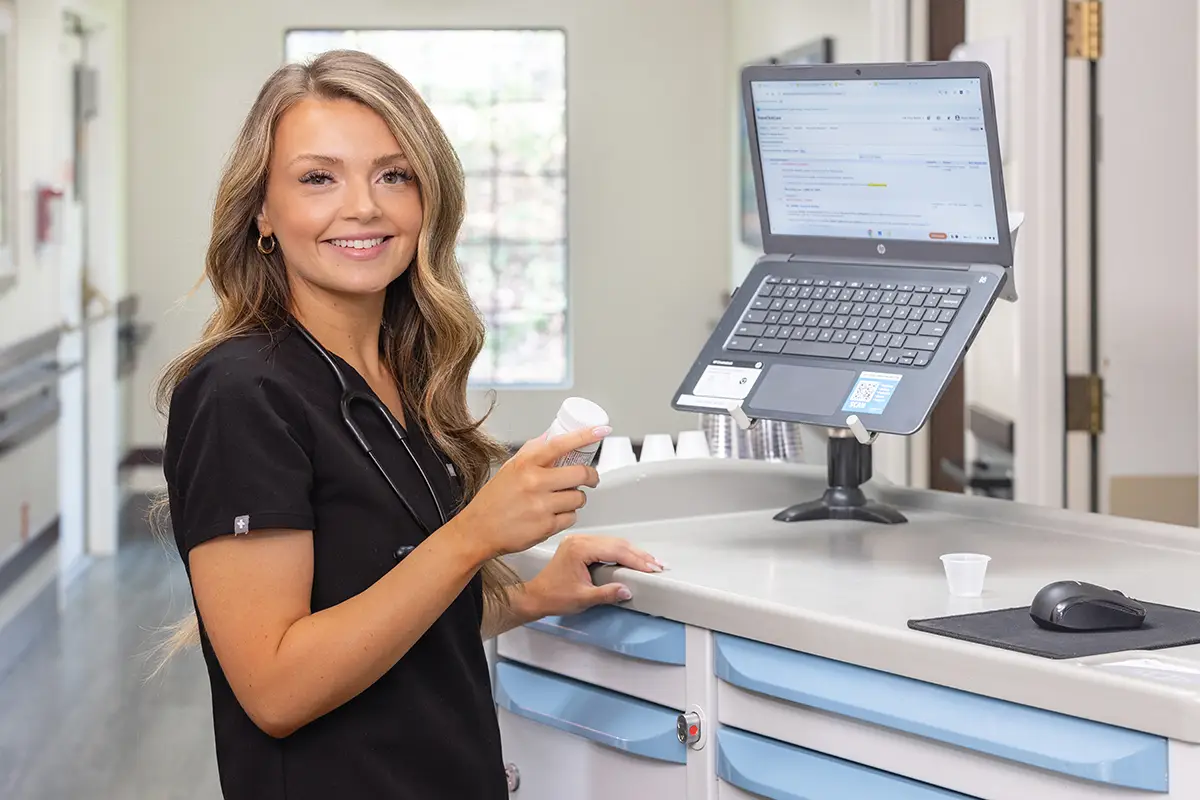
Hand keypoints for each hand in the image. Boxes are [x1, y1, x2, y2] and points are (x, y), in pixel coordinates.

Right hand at [454, 425, 611, 561]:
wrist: (478, 531)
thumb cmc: (492, 501)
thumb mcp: (508, 469)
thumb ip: (531, 453)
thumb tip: (551, 438)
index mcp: (525, 464)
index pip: (561, 444)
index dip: (585, 435)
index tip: (601, 430)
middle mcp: (534, 482)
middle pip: (580, 473)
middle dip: (591, 476)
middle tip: (591, 478)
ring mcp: (541, 505)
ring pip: (579, 497)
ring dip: (577, 498)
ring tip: (563, 500)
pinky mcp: (546, 526)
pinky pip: (571, 517)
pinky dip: (567, 516)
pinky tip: (554, 515)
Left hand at [524, 534, 664, 616]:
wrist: (536, 596)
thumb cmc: (555, 597)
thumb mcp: (582, 598)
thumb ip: (606, 594)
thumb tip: (627, 590)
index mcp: (579, 549)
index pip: (614, 550)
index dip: (636, 560)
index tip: (652, 568)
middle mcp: (580, 540)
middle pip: (616, 543)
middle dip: (638, 555)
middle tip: (657, 565)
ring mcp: (580, 541)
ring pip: (613, 542)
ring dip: (632, 553)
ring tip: (650, 563)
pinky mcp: (580, 546)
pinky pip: (606, 545)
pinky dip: (621, 552)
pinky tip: (633, 559)